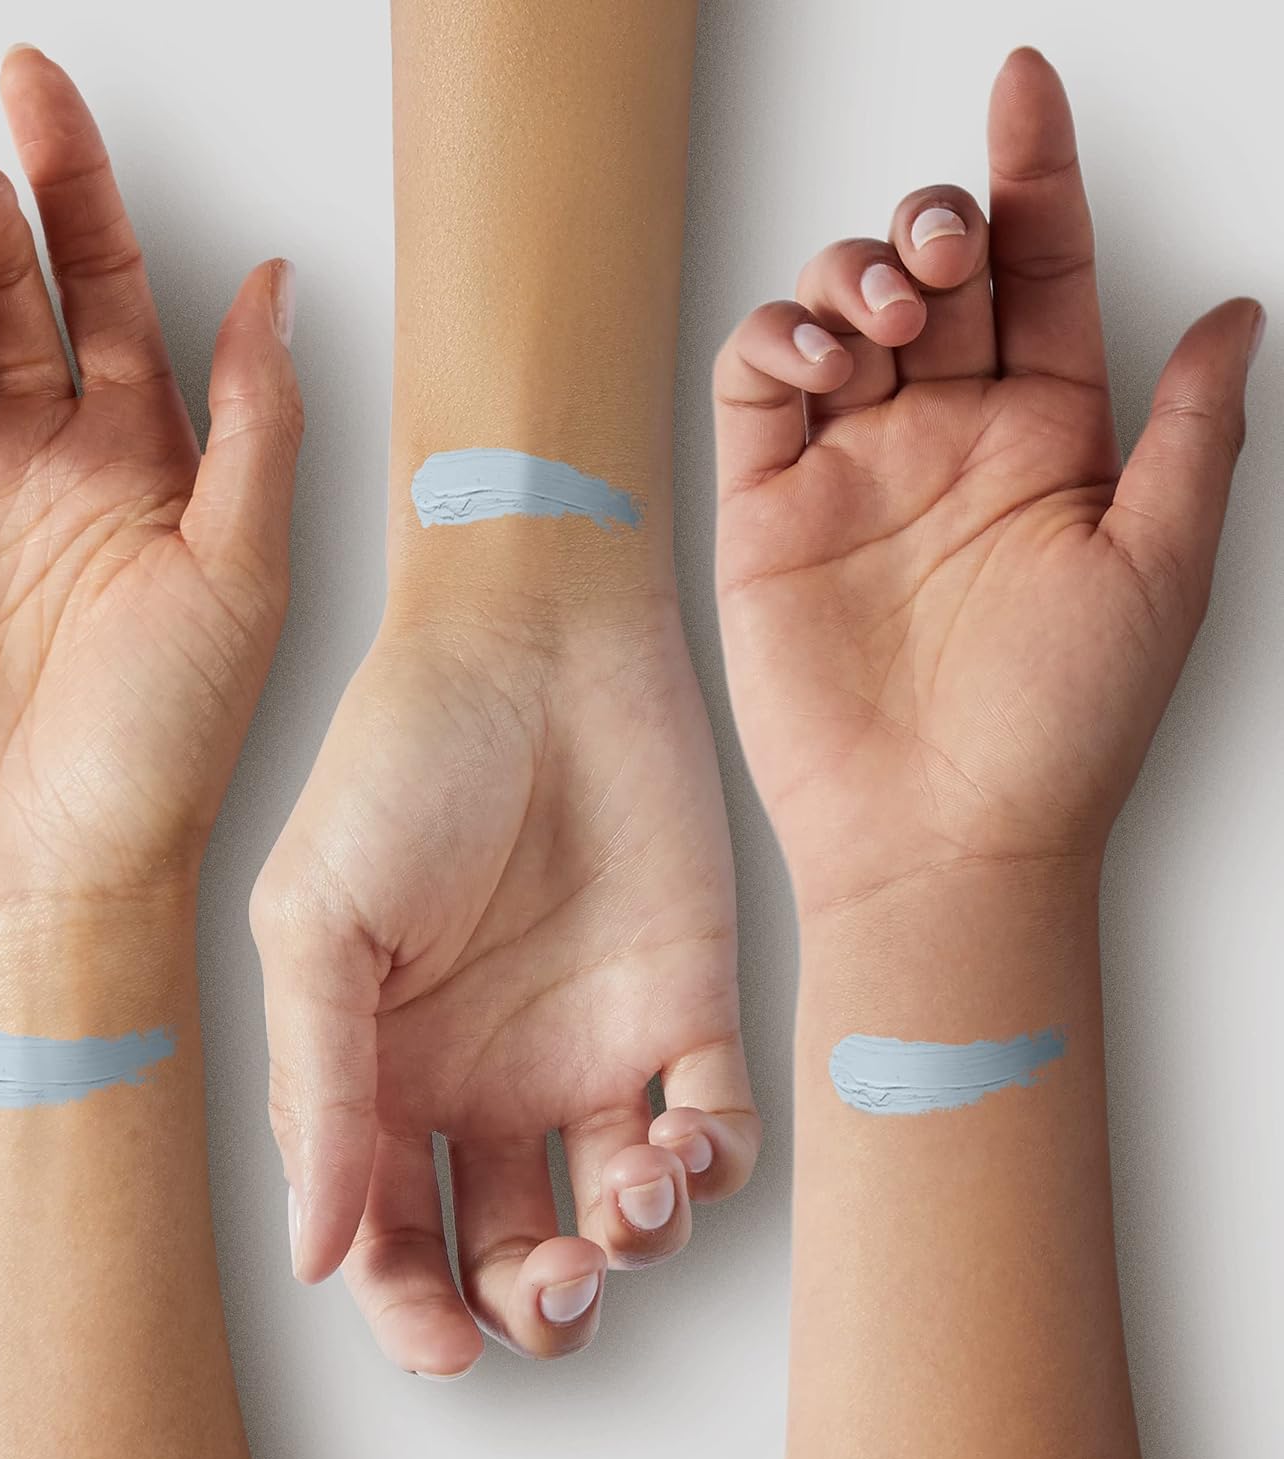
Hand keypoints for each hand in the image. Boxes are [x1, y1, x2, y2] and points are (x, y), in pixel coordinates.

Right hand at [0, 47, 301, 932]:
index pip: (106, 286)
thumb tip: (274, 283)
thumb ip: (256, 421)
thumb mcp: (242, 568)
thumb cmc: (165, 736)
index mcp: (145, 456)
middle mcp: (52, 461)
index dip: (75, 181)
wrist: (60, 861)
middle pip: (10, 289)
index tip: (39, 86)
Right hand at [250, 597, 760, 1373]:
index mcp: (385, 1066)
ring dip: (632, 1247)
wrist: (536, 642)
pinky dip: (713, 1172)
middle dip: (535, 1303)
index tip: (444, 1341)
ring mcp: (590, 1042)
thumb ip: (321, 1086)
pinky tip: (684, 1143)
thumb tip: (313, 1255)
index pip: (392, 1235)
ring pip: (624, 1214)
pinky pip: (718, 1131)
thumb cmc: (404, 759)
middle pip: (514, 1249)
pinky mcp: (685, 1002)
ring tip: (629, 1194)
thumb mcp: (316, 923)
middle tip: (550, 1282)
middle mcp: (487, 1073)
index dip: (411, 1310)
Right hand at [712, 48, 1259, 916]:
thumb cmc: (1057, 727)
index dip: (1033, 169)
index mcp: (1047, 439)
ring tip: (882, 316)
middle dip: (935, 222)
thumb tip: (1234, 313)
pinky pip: (757, 385)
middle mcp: (947, 441)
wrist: (939, 838)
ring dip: (853, 272)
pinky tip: (817, 355)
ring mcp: (853, 470)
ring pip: (834, 308)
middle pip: (931, 272)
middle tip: (946, 252)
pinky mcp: (769, 508)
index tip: (1026, 87)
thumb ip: (1188, 430)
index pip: (1040, 272)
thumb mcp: (1161, 565)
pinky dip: (775, 340)